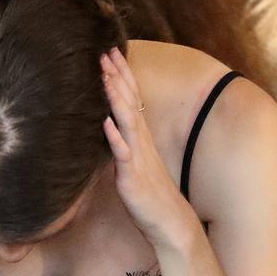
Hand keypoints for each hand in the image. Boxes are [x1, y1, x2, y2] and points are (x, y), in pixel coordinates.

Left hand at [101, 48, 199, 251]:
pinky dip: (115, 137)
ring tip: (105, 75)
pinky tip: (105, 122)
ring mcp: (138, 158)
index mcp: (140, 138)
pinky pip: (123, 155)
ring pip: (127, 121)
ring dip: (116, 97)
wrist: (171, 224)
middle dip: (118, 76)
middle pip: (130, 102)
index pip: (132, 99)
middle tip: (105, 50)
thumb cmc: (151, 196)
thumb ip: (125, 144)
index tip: (111, 52)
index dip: (122, 75)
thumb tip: (110, 128)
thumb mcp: (135, 164)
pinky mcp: (133, 178)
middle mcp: (140, 142)